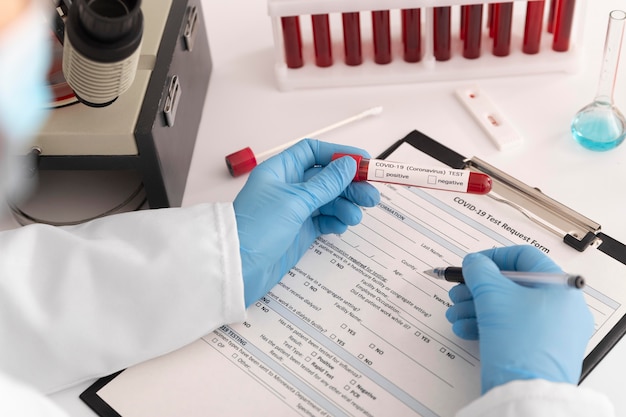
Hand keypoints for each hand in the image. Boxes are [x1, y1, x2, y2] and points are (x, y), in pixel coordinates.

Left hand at [233, 139, 379, 306]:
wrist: (239, 268)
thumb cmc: (257, 229)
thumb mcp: (295, 201)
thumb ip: (325, 184)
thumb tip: (348, 164)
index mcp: (280, 171)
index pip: (313, 152)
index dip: (338, 154)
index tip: (363, 161)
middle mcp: (288, 187)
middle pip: (327, 178)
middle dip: (350, 185)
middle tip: (371, 196)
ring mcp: (295, 210)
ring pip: (329, 200)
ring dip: (346, 205)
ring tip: (355, 217)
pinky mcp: (300, 230)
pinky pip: (325, 220)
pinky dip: (336, 221)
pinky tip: (341, 226)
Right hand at [445, 245, 592, 392]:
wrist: (526, 393)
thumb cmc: (522, 344)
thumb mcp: (493, 296)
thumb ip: (480, 271)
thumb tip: (474, 262)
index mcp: (561, 288)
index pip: (525, 257)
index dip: (494, 257)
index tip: (474, 264)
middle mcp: (561, 308)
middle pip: (513, 285)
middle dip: (478, 288)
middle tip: (459, 290)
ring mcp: (551, 331)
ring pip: (508, 308)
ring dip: (476, 307)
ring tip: (456, 313)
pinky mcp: (537, 349)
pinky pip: (510, 328)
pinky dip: (486, 325)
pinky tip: (465, 328)